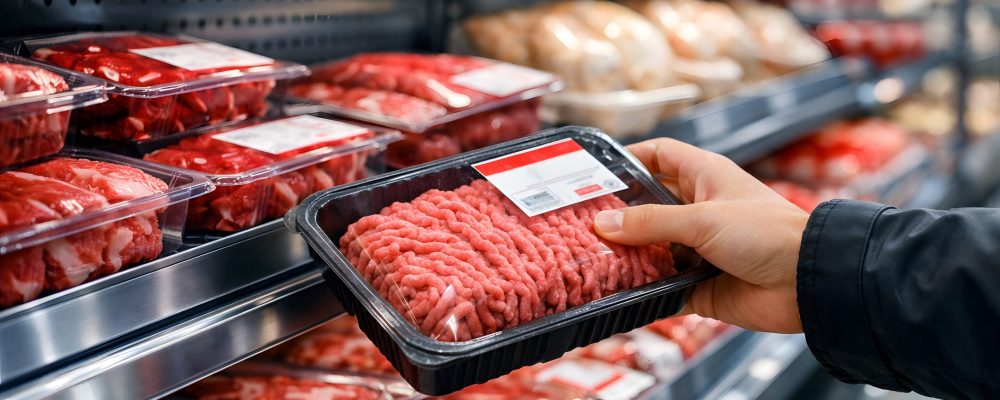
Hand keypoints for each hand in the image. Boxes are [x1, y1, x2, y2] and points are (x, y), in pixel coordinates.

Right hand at [595, 138, 808, 332]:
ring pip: (651, 249)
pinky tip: (617, 293)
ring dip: (627, 256)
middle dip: (618, 215)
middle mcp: (699, 210)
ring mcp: (698, 249)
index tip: (594, 171)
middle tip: (579, 222)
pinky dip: (643, 291)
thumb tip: (603, 224)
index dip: (629, 158)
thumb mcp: (702, 219)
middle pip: (647, 206)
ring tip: (589, 258)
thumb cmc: (766, 233)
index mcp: (705, 177)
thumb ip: (651, 222)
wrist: (808, 283)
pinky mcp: (699, 284)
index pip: (659, 155)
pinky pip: (662, 287)